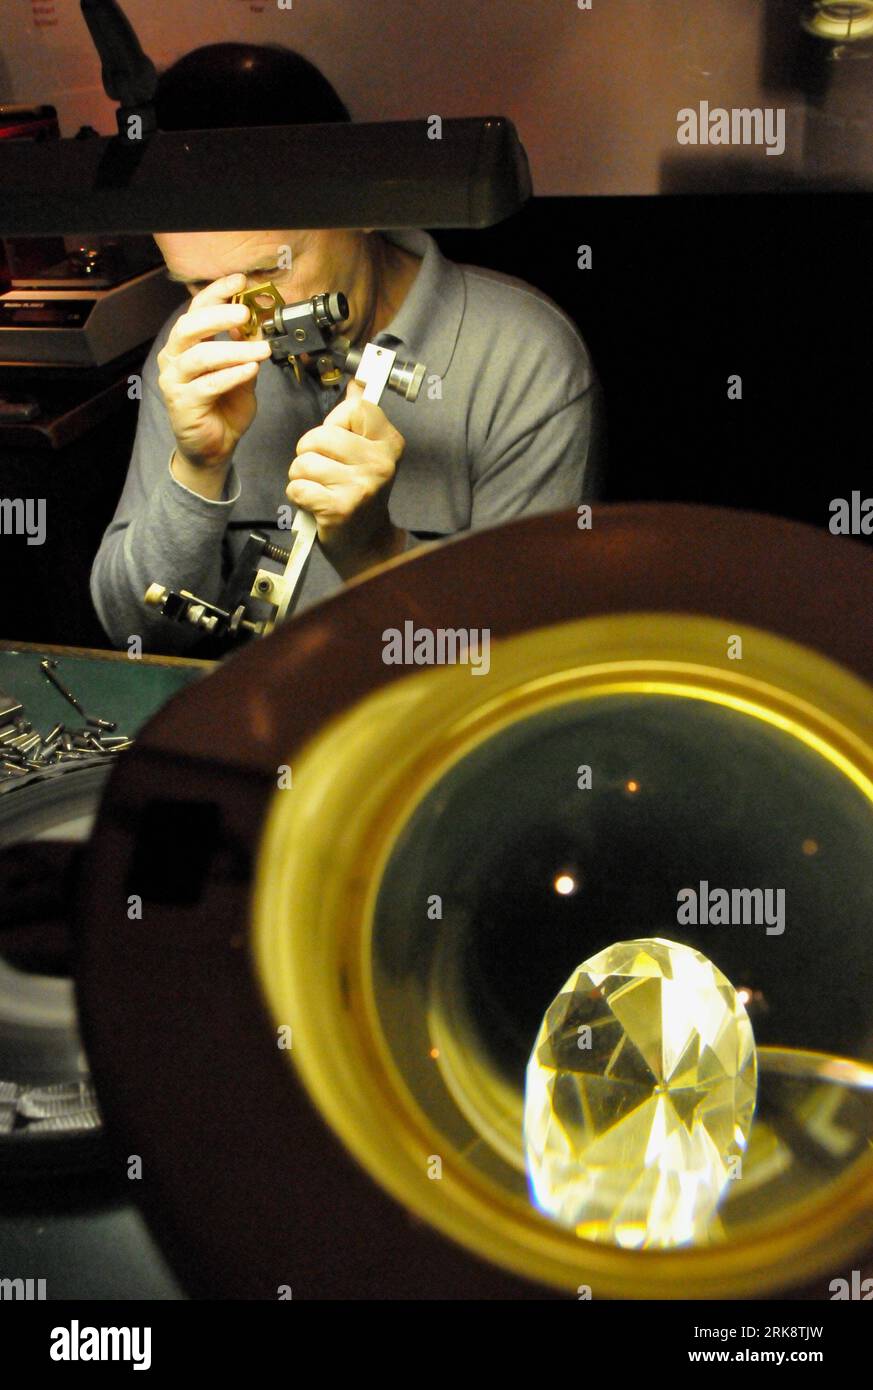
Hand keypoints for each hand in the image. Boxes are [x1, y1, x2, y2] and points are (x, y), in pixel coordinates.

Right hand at [156, 273, 271, 473]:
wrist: (214, 448)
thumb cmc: (225, 407)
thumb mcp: (241, 372)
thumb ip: (244, 349)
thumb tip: (253, 323)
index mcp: (187, 344)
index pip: (196, 309)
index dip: (217, 292)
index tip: (240, 280)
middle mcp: (175, 358)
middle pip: (190, 326)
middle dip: (219, 315)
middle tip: (246, 313)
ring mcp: (175, 380)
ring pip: (201, 356)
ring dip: (234, 349)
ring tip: (261, 349)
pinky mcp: (182, 403)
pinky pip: (208, 384)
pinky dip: (232, 375)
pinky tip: (251, 370)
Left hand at [286, 380, 405, 571]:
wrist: (366, 543)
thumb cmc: (360, 494)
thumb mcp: (367, 453)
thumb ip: (359, 419)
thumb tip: (357, 383)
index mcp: (389, 443)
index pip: (354, 407)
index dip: (336, 422)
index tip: (341, 442)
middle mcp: (380, 463)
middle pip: (321, 435)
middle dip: (309, 452)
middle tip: (323, 470)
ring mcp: (361, 487)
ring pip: (304, 462)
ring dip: (301, 476)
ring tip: (319, 487)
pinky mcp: (339, 508)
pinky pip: (298, 487)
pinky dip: (298, 496)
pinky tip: (315, 503)